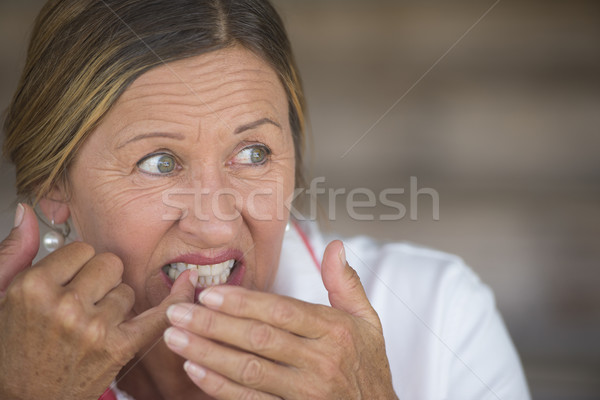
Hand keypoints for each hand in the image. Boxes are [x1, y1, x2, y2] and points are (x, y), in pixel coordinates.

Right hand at [0, 204, 194, 399]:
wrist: (24, 397)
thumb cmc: (13, 347)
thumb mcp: (0, 295)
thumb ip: (15, 252)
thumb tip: (28, 213)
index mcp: (34, 287)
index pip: (82, 249)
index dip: (77, 265)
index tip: (68, 281)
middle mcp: (65, 305)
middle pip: (110, 264)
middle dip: (99, 279)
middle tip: (80, 303)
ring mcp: (94, 328)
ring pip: (127, 289)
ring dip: (114, 302)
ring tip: (89, 323)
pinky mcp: (118, 348)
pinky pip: (157, 315)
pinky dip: (175, 299)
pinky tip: (186, 281)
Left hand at [165, 240, 397, 398]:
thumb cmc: (368, 365)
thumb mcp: (367, 321)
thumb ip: (345, 284)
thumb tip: (335, 245)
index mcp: (334, 331)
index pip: (282, 311)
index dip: (244, 302)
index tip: (210, 292)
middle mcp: (320, 361)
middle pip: (259, 338)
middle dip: (213, 324)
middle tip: (178, 312)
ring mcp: (306, 392)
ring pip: (248, 370)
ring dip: (207, 353)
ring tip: (175, 338)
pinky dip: (220, 387)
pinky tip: (195, 371)